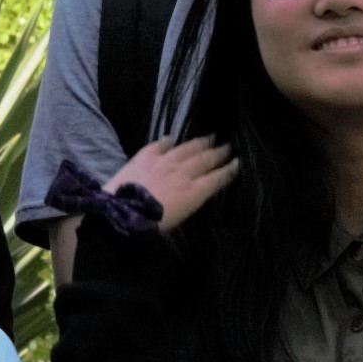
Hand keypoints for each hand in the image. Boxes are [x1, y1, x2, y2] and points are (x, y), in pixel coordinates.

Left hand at [121, 135, 239, 230]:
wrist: (124, 214)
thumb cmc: (153, 224)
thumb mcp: (180, 217)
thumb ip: (191, 200)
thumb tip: (199, 189)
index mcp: (194, 191)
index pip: (217, 178)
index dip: (229, 169)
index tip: (238, 162)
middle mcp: (183, 172)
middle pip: (205, 160)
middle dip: (219, 152)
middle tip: (228, 145)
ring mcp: (164, 162)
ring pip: (186, 148)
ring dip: (199, 143)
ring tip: (210, 137)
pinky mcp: (144, 157)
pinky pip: (158, 146)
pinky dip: (166, 142)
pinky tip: (171, 138)